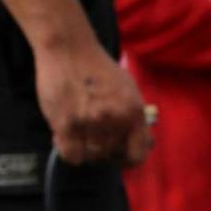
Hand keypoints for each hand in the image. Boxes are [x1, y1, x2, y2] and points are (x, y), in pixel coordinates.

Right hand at [33, 40, 151, 166]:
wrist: (69, 50)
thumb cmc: (97, 68)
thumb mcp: (127, 89)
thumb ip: (134, 118)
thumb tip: (145, 145)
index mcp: (134, 111)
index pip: (138, 155)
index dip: (126, 159)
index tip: (117, 156)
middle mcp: (114, 119)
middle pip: (109, 155)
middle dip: (100, 148)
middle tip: (90, 134)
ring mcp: (90, 123)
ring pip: (89, 156)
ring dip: (82, 148)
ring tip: (77, 130)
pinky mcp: (66, 125)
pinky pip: (71, 156)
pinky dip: (68, 151)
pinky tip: (65, 136)